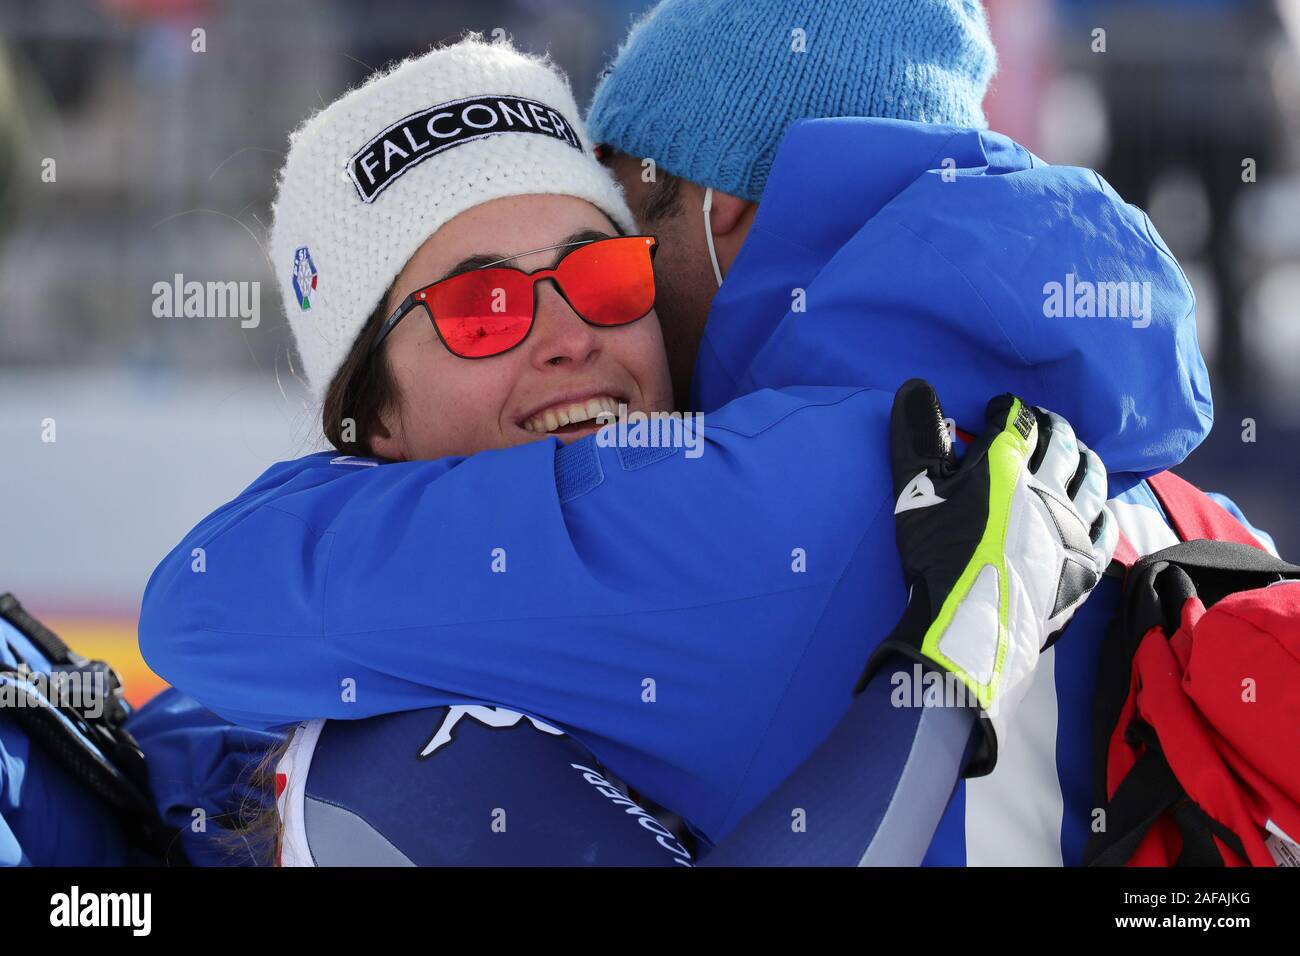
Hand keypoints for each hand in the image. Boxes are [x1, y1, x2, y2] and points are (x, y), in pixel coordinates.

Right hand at [859, 379, 1116, 774]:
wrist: (971, 627)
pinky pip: (1106, 524)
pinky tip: (1092, 508)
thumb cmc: (938, 555)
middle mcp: (1051, 486)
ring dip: (1083, 457)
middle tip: (1039, 425)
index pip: (1018, 417)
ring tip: (1074, 456)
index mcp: (1009, 463)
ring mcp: (1076, 525)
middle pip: (1063, 440)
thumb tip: (917, 384)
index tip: (998, 409)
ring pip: (1093, 475)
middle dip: (1050, 424)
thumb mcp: (915, 491)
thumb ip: (917, 435)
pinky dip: (1100, 507)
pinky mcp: (1088, 562)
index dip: (1007, 407)